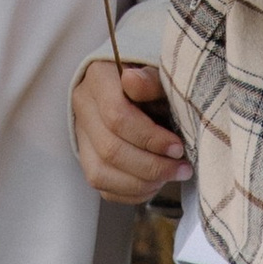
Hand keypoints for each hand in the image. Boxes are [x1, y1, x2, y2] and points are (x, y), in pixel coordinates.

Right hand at [72, 57, 188, 202]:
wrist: (138, 86)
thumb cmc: (152, 79)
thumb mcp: (157, 71)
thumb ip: (148, 79)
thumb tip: (132, 81)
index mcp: (99, 78)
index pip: (116, 115)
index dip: (149, 137)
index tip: (177, 147)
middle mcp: (84, 106)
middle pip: (110, 149)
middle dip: (151, 166)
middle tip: (181, 168)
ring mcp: (82, 134)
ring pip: (101, 173)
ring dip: (141, 183)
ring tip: (170, 177)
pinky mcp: (86, 158)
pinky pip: (103, 187)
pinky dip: (132, 193)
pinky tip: (155, 184)